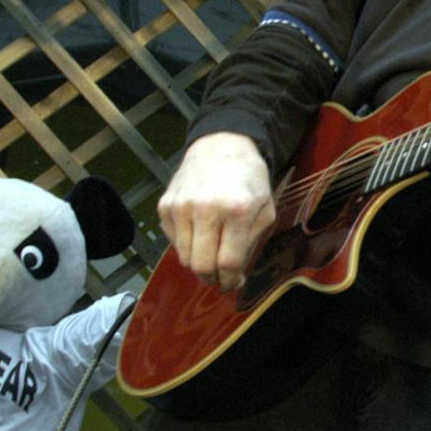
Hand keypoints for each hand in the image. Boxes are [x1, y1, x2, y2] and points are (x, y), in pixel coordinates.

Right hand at [157, 132, 274, 290]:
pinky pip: (172, 241)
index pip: (228, 263)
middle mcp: (206, 208)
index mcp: (237, 210)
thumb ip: (252, 242)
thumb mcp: (265, 209)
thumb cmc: (248, 179)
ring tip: (211, 255)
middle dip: (212, 278)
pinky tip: (199, 233)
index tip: (234, 283)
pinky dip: (186, 245)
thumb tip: (234, 273)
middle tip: (220, 277)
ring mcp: (181, 206)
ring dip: (198, 263)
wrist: (221, 147)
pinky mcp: (165, 205)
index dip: (230, 280)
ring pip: (184, 257)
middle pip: (201, 265)